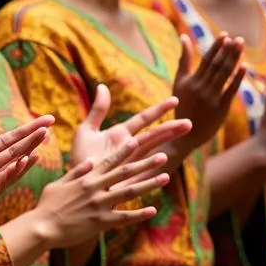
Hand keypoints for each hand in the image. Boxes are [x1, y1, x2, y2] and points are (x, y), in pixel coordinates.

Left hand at [0, 115, 54, 229]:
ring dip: (27, 153)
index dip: (25, 130)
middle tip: (50, 127)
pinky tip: (24, 161)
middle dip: (32, 139)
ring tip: (43, 140)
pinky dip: (13, 172)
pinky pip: (3, 182)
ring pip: (12, 165)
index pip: (7, 140)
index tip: (44, 120)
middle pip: (14, 150)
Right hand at [32, 142, 169, 249]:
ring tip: (165, 177)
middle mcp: (95, 188)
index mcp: (86, 178)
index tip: (136, 141)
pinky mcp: (101, 222)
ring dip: (149, 184)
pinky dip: (139, 213)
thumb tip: (89, 161)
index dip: (124, 151)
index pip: (109, 161)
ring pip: (130, 192)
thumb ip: (75, 172)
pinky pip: (124, 217)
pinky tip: (154, 209)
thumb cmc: (47, 205)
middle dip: (145, 164)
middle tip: (162, 156)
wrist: (42, 226)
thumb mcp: (59, 183)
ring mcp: (100, 205)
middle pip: (125, 173)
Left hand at [71, 85, 190, 169]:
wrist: (75, 179)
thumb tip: (102, 86)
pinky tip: (166, 160)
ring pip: (152, 150)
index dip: (158, 110)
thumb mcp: (87, 130)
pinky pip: (143, 170)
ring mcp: (130, 162)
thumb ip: (97, 110)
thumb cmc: (80, 156)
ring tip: (182, 139)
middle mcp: (129, 148)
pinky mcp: (126, 177)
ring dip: (167, 144)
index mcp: (121, 134)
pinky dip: (153, 165)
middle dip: (171, 129)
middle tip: (190, 122)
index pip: (143, 119)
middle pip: (154, 135)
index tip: (175, 100)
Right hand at [171, 34, 245, 149]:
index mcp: (190, 80)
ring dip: (234, 59)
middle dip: (228, 50)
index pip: (206, 60)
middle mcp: (201, 87)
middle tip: (238, 38)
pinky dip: (238, 77)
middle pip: (217, 65)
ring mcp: (212, 97)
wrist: (185, 132)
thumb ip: (184, 60)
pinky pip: (231, 89)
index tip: (225, 36)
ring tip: (242, 47)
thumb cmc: (182, 105)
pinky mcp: (221, 107)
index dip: (216, 47)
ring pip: (225, 74)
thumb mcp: (179, 82)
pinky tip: (245, 66)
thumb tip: (184, 37)